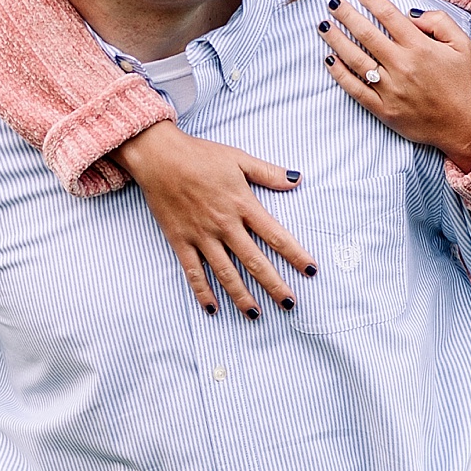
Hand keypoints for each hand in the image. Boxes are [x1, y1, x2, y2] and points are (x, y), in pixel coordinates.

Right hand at [112, 121, 317, 318]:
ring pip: (226, 273)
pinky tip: (213, 308)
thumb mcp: (238, 159)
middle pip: (255, 261)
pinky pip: (193, 272)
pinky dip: (203, 291)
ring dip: (242, 296)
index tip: (311, 270)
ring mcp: (202, 236)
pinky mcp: (180, 241)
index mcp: (243, 205)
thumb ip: (268, 172)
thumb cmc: (200, 155)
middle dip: (274, 285)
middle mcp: (225, 225)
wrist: (159, 156)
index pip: (276, 236)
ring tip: (256, 314)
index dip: (296, 255)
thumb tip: (297, 179)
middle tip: (290, 304)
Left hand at [321, 0, 470, 171]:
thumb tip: (410, 14)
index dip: (371, 0)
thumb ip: (439, 21)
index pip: (388, 16)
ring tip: (323, 26)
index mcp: (420, 47)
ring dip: (336, 41)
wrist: (463, 125)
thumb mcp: (462, 45)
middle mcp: (402, 66)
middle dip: (346, 15)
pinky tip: (329, 60)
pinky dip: (340, 74)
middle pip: (366, 34)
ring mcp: (390, 89)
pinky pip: (356, 89)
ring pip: (355, 60)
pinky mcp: (383, 109)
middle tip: (332, 2)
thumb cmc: (462, 82)